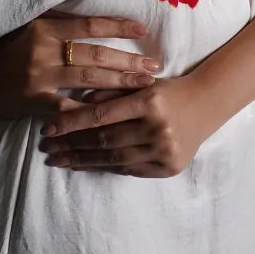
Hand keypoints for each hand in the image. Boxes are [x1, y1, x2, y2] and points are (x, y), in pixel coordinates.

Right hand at [0, 13, 159, 120]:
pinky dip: (90, 110)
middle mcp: (44, 50)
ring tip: (145, 85)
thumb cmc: (4, 51)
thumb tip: (93, 19)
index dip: (118, 26)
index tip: (143, 29)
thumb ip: (58, 24)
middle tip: (154, 66)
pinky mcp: (34, 101)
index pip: (89, 25)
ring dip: (119, 82)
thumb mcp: (29, 28)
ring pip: (88, 79)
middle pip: (95, 54)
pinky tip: (112, 114)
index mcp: (45, 29)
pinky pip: (69, 107)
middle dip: (128, 61)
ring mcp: (40, 77)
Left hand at [37, 74, 212, 177]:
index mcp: (149, 101)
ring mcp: (164, 151)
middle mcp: (157, 128)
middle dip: (72, 145)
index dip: (71, 123)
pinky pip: (129, 170)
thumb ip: (109, 90)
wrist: (207, 104)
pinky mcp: (168, 168)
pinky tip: (86, 165)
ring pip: (114, 159)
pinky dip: (105, 167)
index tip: (47, 129)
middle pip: (105, 140)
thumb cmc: (167, 90)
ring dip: (83, 160)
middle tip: (47, 149)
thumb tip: (74, 102)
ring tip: (60, 160)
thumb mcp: (140, 83)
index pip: (101, 115)